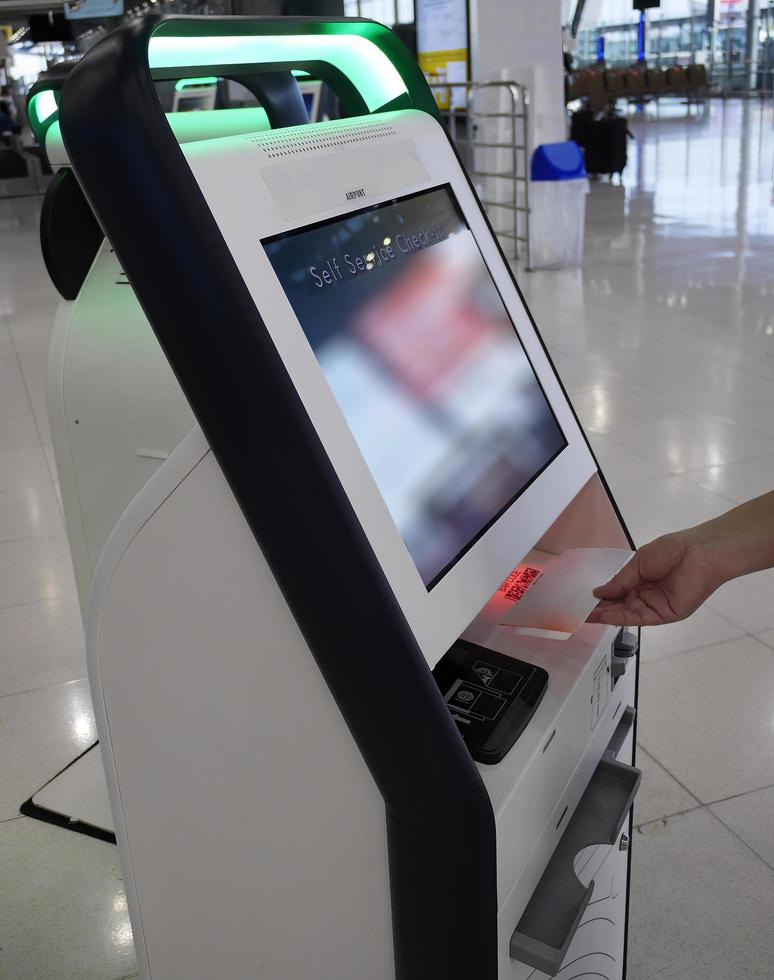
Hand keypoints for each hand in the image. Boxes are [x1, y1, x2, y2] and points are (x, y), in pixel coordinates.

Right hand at [587, 529, 723, 626]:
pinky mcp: (666, 614)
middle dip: (603, 609)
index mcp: (643, 579)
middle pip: (622, 605)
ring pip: (629, 613)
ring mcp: (657, 606)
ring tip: (589, 617)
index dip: (604, 597)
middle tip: (583, 613)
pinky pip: (641, 618)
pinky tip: (607, 617)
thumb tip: (598, 592)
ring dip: (609, 615)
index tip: (586, 601)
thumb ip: (619, 581)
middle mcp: (649, 594)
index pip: (619, 592)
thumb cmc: (671, 551)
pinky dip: (623, 618)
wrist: (699, 553)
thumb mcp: (638, 563)